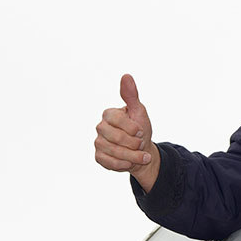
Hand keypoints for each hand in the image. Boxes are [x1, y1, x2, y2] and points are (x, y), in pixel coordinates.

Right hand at [95, 74, 160, 191]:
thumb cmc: (140, 130)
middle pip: (115, 138)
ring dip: (133, 156)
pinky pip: (110, 163)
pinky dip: (124, 164)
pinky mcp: (99, 157)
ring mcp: (98, 143)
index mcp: (109, 114)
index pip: (116, 119)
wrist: (142, 152)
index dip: (132, 127)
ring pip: (114, 152)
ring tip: (141, 155)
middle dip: (134, 143)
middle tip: (141, 143)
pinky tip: (131, 162)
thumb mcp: (139, 112)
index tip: (140, 131)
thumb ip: (131, 96)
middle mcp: (100, 128)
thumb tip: (126, 76)